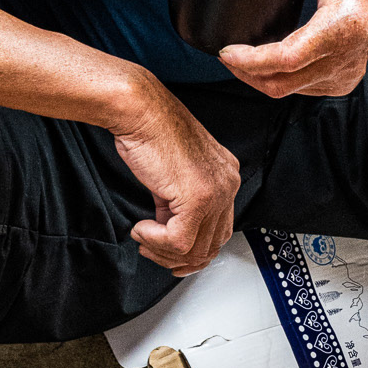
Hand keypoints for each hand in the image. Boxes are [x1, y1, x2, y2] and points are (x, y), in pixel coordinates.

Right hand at [114, 82, 240, 275]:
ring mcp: (216, 192)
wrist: (139, 110)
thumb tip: (174, 234)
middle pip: (212, 245)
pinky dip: (155, 242)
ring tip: (143, 237)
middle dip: (178, 257)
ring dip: (163, 251)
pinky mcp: (197, 198)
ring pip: (196, 249)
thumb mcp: (172, 176)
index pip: (220, 230)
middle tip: (152, 250)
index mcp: (226, 176)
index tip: (169, 252)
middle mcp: (228, 184)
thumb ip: (180, 204)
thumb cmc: (150, 133)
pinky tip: (141, 227)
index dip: (193, 249)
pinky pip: (178, 241)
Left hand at [219, 0, 367, 97]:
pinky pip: (302, 90)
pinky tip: (272, 62)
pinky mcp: (342, 82)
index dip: (252, 60)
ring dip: (261, 78)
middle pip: (282, 82)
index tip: (227, 52)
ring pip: (289, 90)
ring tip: (244, 59)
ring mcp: (344, 74)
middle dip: (247, 73)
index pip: (287, 57)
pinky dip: (281, 79)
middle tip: (227, 55)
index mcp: (340, 27)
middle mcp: (343, 58)